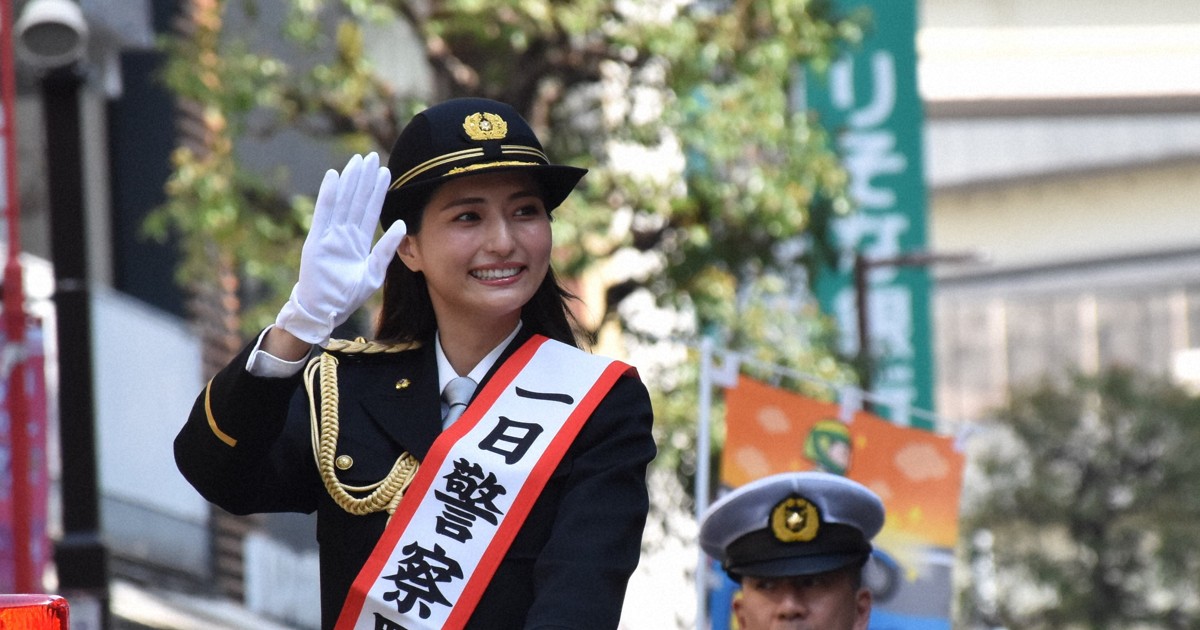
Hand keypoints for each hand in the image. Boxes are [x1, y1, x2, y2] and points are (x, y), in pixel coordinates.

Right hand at [274, 152, 406, 345]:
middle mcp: (343, 234)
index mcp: (358, 242)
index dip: (377, 191)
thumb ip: (387, 249)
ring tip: (357, 160)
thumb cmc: (347, 297)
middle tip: (371, 156)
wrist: (325, 312)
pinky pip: (324, 212)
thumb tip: (402, 224)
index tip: (385, 170)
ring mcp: (329, 235)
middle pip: (356, 200)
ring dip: (350, 181)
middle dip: (364, 179)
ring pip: (342, 201)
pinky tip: (334, 176)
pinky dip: (328, 194)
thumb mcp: (374, 272)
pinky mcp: (316, 240)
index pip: (370, 210)